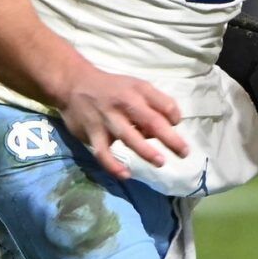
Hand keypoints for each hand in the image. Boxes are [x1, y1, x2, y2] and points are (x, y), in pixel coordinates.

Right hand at [52, 60, 187, 181]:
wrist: (73, 84)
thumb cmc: (111, 88)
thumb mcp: (135, 86)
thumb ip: (154, 102)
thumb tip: (172, 124)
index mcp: (138, 91)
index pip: (164, 104)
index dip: (174, 116)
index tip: (176, 125)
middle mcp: (124, 104)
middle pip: (151, 121)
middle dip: (170, 138)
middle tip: (184, 152)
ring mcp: (107, 120)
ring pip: (128, 136)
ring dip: (145, 150)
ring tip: (160, 162)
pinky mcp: (92, 134)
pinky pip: (103, 153)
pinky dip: (113, 165)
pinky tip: (125, 174)